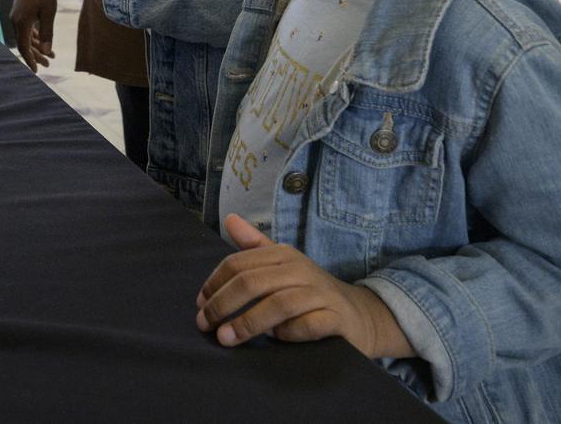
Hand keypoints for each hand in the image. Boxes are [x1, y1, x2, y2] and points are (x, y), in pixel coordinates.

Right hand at [11, 0, 58, 71]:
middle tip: (48, 65)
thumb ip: (47, 33)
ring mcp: (16, 15)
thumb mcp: (49, 14)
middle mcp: (15, 21)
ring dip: (37, 45)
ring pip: (25, 36)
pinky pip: (25, 28)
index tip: (37, 71)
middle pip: (24, 43)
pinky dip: (34, 35)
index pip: (24, 47)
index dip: (30, 60)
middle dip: (36, 55)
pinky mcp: (19, 11)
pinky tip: (43, 41)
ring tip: (51, 55)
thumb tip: (48, 52)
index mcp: (21, 23)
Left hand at [196, 215, 413, 359]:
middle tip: (205, 325)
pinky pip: (307, 326)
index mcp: (283, 255)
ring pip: (277, 305)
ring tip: (225, 338)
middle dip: (223, 304)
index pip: (239, 263)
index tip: (200, 303)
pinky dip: (287, 334)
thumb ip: (254, 245)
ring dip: (247, 323)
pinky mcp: (336, 319)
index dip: (215, 283)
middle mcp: (300, 270)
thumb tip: (229, 219)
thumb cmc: (311, 291)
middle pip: (253, 283)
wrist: (360, 315)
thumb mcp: (283, 264)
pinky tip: (275, 341)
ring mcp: (320, 294)